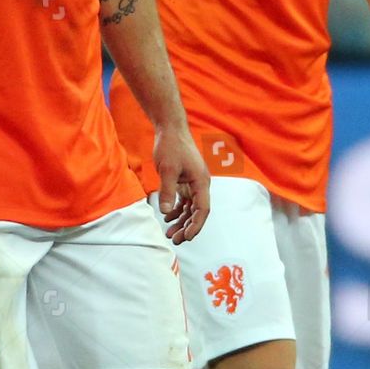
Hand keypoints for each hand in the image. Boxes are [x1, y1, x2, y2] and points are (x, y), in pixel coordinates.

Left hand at [153, 125, 209, 243]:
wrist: (170, 128)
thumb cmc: (171, 146)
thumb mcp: (167, 170)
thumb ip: (168, 191)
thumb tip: (167, 212)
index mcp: (201, 182)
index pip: (202, 210)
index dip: (195, 226)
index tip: (186, 237)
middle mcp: (200, 184)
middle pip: (197, 212)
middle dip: (187, 227)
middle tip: (175, 240)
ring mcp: (193, 182)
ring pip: (190, 208)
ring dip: (181, 221)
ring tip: (169, 233)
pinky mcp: (185, 179)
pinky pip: (184, 200)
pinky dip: (177, 210)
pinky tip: (168, 218)